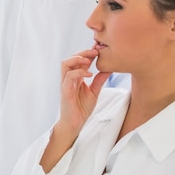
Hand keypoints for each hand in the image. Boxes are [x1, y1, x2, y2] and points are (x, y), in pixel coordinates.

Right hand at [39, 49, 111, 172]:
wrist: (75, 123)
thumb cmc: (81, 108)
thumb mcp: (94, 92)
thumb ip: (99, 80)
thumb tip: (109, 69)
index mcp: (75, 77)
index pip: (78, 60)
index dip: (87, 53)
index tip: (99, 50)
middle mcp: (68, 78)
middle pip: (70, 58)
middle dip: (82, 52)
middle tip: (95, 51)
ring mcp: (65, 84)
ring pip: (65, 64)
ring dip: (77, 59)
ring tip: (89, 60)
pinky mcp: (65, 91)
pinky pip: (69, 77)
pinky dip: (79, 72)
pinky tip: (90, 74)